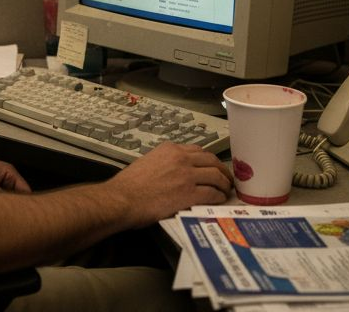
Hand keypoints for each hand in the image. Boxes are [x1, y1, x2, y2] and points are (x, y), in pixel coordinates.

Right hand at [108, 143, 232, 225]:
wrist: (122, 199)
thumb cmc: (129, 185)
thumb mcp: (148, 162)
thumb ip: (165, 162)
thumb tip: (175, 172)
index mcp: (170, 149)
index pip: (198, 151)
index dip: (208, 160)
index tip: (212, 167)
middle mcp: (181, 158)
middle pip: (211, 161)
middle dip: (222, 170)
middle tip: (226, 178)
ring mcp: (187, 175)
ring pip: (216, 176)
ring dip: (224, 184)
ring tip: (226, 190)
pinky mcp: (189, 193)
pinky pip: (212, 193)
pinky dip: (219, 196)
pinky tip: (219, 200)